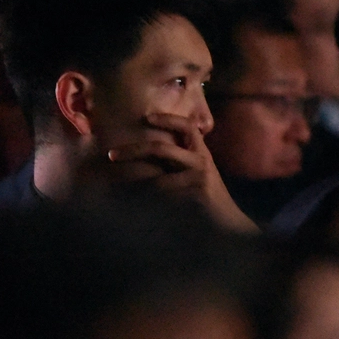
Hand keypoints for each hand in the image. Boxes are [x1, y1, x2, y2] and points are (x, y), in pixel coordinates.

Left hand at [107, 113, 256, 232]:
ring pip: (158, 176)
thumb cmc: (208, 201)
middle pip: (160, 148)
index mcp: (200, 152)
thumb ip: (178, 166)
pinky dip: (150, 197)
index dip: (168, 119)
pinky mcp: (197, 189)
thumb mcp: (195, 177)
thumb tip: (146, 164)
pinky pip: (165, 191)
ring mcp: (200, 173)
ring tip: (118, 187)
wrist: (228, 222)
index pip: (187, 126)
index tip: (146, 117)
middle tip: (110, 155)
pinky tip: (140, 204)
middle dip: (132, 151)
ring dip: (135, 181)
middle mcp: (201, 159)